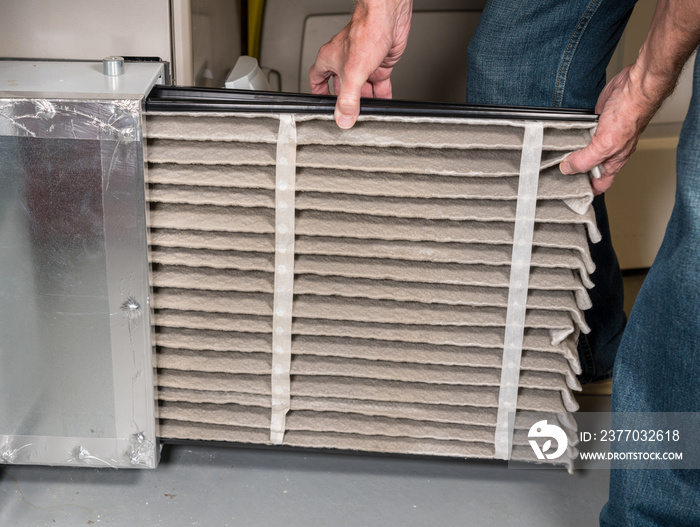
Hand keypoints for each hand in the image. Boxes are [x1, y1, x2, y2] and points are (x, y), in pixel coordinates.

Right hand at [309, 0, 412, 128]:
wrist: (389, 18)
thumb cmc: (367, 32)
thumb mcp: (353, 73)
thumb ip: (348, 99)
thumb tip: (344, 118)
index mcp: (330, 59)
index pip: (317, 79)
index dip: (318, 93)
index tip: (322, 105)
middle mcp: (345, 61)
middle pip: (341, 88)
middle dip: (346, 102)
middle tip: (349, 115)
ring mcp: (363, 63)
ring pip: (361, 88)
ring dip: (365, 101)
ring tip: (367, 113)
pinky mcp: (379, 64)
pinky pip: (378, 84)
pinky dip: (380, 95)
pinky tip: (383, 103)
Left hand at [560, 66, 659, 194]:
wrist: (632, 88)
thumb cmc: (629, 116)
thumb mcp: (604, 146)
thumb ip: (585, 160)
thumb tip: (567, 169)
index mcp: (613, 161)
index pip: (600, 184)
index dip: (588, 191)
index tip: (571, 194)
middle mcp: (607, 151)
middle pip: (587, 168)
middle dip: (573, 172)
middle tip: (554, 175)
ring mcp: (600, 136)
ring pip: (581, 150)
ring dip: (569, 153)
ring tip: (551, 158)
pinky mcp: (593, 122)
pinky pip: (579, 133)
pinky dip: (570, 136)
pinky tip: (559, 138)